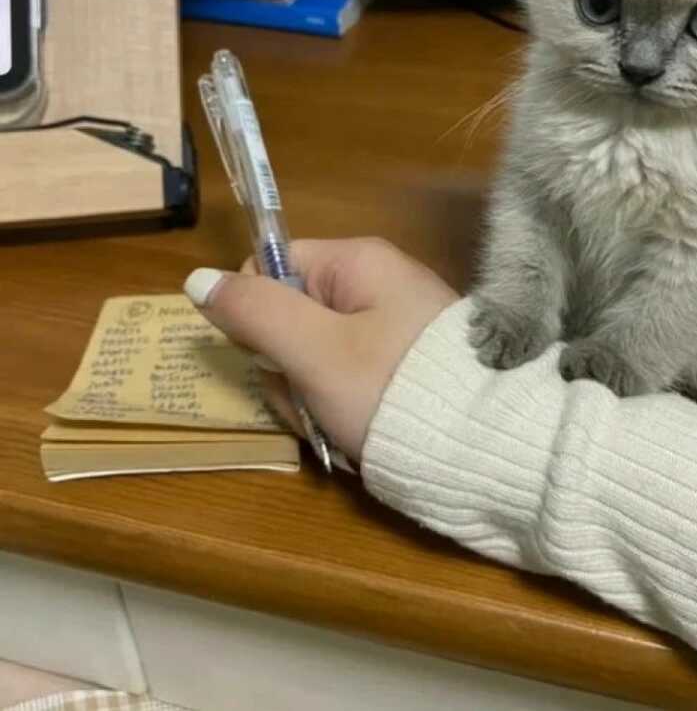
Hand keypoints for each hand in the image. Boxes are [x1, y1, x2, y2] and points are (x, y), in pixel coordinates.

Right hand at [185, 238, 458, 462]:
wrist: (487, 447)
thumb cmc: (393, 388)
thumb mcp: (313, 350)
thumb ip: (255, 312)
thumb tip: (196, 277)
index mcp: (358, 262)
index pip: (273, 268)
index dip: (259, 316)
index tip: (275, 357)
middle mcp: (378, 283)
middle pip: (292, 318)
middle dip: (289, 370)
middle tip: (314, 400)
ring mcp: (394, 327)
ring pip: (315, 358)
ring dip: (313, 398)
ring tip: (342, 425)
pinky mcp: (405, 367)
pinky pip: (348, 381)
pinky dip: (344, 411)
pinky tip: (360, 435)